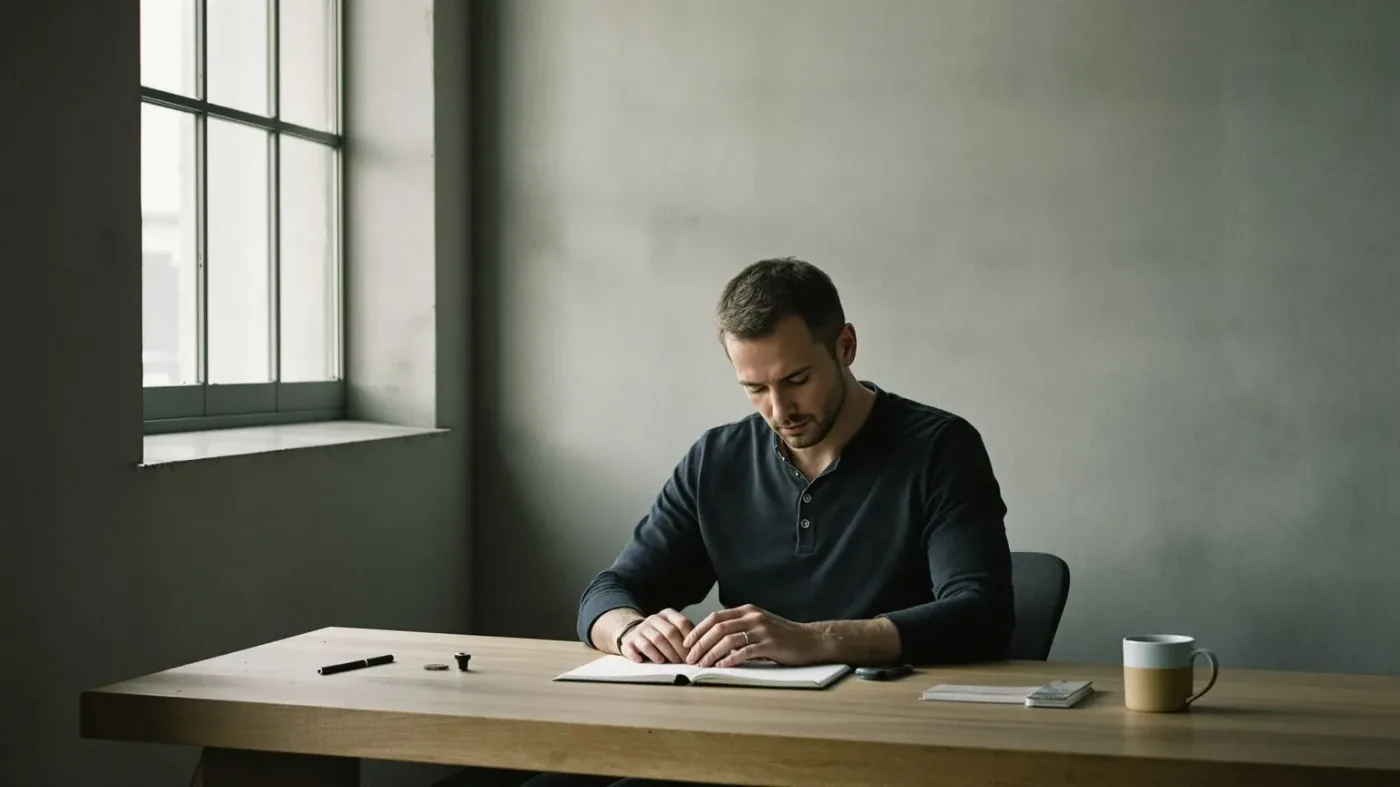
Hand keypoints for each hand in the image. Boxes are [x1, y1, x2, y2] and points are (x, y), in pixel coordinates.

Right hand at [619, 608, 694, 663]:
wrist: (633, 634)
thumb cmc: (660, 636)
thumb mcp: (672, 629)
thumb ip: (686, 635)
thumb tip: (703, 648)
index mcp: (666, 615)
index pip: (682, 622)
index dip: (690, 638)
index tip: (695, 651)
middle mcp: (653, 619)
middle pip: (669, 632)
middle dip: (679, 649)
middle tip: (685, 661)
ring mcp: (640, 630)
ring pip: (655, 640)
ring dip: (665, 653)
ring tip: (671, 663)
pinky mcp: (628, 641)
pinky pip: (634, 647)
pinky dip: (639, 655)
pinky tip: (644, 661)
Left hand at [683, 604, 824, 667]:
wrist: (810, 641)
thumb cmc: (782, 636)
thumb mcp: (759, 624)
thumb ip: (739, 627)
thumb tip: (712, 640)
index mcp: (747, 610)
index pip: (715, 617)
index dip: (698, 630)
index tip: (686, 643)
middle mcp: (753, 617)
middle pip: (718, 628)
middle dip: (700, 643)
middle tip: (689, 658)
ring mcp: (762, 630)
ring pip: (728, 639)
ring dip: (711, 653)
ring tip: (702, 665)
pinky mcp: (770, 644)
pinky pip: (745, 651)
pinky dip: (730, 659)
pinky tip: (721, 666)